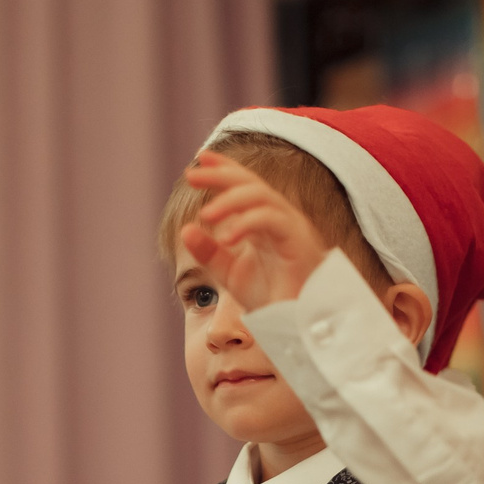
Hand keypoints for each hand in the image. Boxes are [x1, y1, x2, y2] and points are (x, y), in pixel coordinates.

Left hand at [179, 155, 330, 311]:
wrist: (296, 325)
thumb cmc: (272, 300)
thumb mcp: (230, 274)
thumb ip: (209, 253)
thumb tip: (184, 230)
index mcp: (265, 222)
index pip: (245, 185)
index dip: (224, 168)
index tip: (199, 159)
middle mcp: (280, 218)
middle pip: (251, 184)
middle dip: (222, 175)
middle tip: (192, 175)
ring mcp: (292, 227)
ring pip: (262, 197)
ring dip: (231, 201)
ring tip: (205, 215)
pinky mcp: (300, 241)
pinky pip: (272, 220)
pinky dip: (247, 223)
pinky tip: (227, 237)